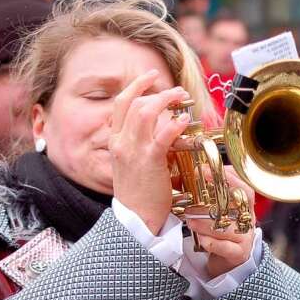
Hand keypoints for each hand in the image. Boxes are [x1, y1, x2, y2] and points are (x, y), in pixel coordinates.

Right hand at [109, 70, 190, 234]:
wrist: (135, 220)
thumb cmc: (139, 196)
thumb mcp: (131, 166)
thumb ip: (140, 146)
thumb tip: (160, 130)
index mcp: (115, 142)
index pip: (121, 104)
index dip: (136, 87)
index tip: (151, 78)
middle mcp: (120, 143)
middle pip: (134, 103)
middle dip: (156, 90)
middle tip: (176, 90)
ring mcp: (133, 151)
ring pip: (146, 112)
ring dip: (166, 100)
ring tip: (182, 98)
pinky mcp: (149, 161)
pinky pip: (162, 135)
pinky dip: (175, 124)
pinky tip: (185, 120)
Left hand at [185, 167, 256, 278]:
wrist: (230, 259)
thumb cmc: (224, 230)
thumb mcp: (224, 209)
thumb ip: (218, 191)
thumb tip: (202, 168)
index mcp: (245, 206)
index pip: (244, 188)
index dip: (228, 178)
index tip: (205, 170)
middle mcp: (248, 220)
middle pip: (235, 208)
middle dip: (213, 204)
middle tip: (192, 202)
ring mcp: (244, 238)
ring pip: (228, 229)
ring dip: (206, 225)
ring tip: (190, 221)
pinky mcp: (238, 253)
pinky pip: (225, 248)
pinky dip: (211, 243)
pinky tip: (201, 239)